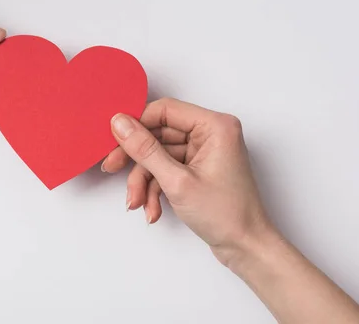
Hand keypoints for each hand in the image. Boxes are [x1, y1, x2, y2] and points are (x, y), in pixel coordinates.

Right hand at [102, 98, 272, 262]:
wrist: (246, 248)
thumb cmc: (226, 215)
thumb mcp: (177, 181)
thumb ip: (145, 150)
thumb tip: (120, 124)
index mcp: (215, 126)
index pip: (165, 110)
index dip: (137, 124)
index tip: (114, 139)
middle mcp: (211, 134)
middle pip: (159, 135)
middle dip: (137, 160)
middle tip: (112, 168)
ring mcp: (204, 152)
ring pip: (159, 156)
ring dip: (145, 181)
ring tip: (137, 203)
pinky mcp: (198, 169)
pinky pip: (167, 170)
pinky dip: (156, 189)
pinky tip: (152, 210)